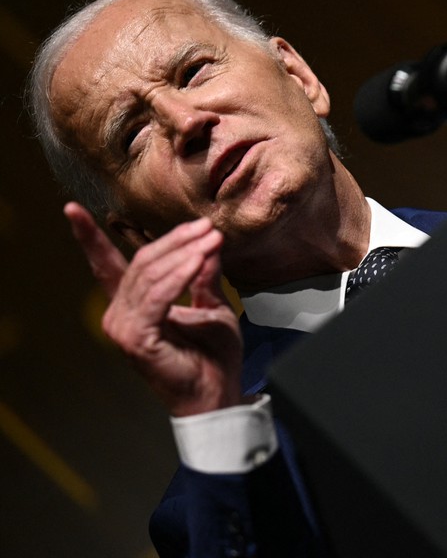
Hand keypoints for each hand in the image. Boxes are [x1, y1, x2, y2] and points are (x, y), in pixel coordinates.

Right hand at [64, 203, 243, 416]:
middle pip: (141, 262)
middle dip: (176, 240)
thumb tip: (209, 244)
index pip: (108, 265)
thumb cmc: (213, 355)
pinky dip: (179, 275)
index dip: (89, 238)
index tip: (73, 209)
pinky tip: (198, 261)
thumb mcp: (211, 305)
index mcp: (133, 305)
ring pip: (149, 275)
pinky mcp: (136, 338)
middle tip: (208, 228)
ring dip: (184, 253)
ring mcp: (124, 327)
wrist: (217, 392)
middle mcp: (120, 314)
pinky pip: (157, 296)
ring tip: (212, 240)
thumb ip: (203, 276)